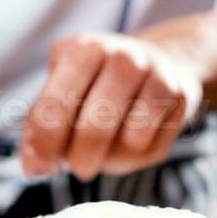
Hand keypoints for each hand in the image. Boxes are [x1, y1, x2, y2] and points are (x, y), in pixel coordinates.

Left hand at [20, 33, 203, 179]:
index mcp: (83, 49)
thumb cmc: (99, 83)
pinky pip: (151, 145)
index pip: (54, 108)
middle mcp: (122, 56)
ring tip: (106, 151)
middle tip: (79, 167)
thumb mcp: (62, 90)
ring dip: (111, 160)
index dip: (44, 146)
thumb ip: (40, 126)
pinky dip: (136, 156)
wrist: (160, 60)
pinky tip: (130, 142)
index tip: (42, 168)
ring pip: (127, 142)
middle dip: (80, 161)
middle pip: (93, 130)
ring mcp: (156, 73)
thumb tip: (35, 167)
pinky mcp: (180, 94)